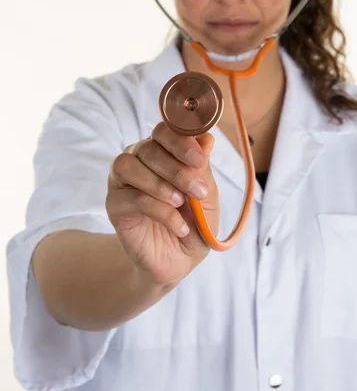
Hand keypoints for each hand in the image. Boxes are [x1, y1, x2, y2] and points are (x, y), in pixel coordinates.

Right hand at [106, 122, 218, 287]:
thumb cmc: (194, 221)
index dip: (181, 141)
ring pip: (131, 166)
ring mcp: (123, 180)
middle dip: (176, 169)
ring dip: (161, 185)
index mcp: (164, 150)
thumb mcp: (207, 195)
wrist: (180, 260)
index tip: (199, 160)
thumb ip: (202, 168)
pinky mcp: (115, 205)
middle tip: (198, 191)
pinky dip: (160, 211)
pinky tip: (178, 225)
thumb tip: (206, 138)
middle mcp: (140, 159)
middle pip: (148, 147)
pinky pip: (132, 198)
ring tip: (182, 204)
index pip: (164, 130)